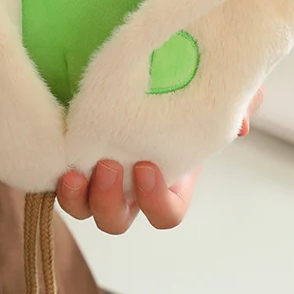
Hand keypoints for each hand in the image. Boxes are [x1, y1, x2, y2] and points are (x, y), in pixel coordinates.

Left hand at [58, 88, 264, 233]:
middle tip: (107, 166)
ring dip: (78, 199)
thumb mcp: (211, 93)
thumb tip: (239, 124)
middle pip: (116, 221)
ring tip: (74, 171)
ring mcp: (97, 179)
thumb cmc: (180, 89)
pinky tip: (56, 162)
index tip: (146, 167)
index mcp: (166, 182)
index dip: (155, 201)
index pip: (165, 214)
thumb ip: (236, 106)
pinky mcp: (71, 161)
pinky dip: (54, 183)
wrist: (140, 72)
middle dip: (110, 202)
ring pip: (84, 211)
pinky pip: (59, 187)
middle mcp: (129, 188)